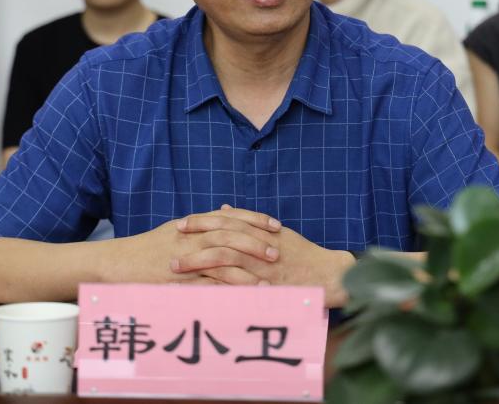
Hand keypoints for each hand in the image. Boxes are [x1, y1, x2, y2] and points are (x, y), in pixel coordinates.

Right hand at [113, 206, 281, 284]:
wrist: (116, 264)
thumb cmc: (145, 250)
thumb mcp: (173, 232)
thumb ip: (198, 227)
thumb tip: (222, 218)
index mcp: (192, 225)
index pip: (230, 217)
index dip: (254, 220)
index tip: (275, 225)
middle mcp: (190, 239)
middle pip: (230, 235)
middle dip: (256, 242)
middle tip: (277, 250)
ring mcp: (185, 260)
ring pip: (223, 260)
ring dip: (248, 268)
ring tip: (269, 277)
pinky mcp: (179, 281)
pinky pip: (208, 285)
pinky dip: (229, 290)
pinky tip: (245, 297)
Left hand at [173, 205, 354, 306]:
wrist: (327, 274)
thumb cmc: (301, 254)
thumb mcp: (276, 232)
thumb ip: (249, 221)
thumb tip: (223, 208)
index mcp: (260, 230)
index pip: (226, 221)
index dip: (202, 221)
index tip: (182, 223)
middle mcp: (259, 245)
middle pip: (220, 237)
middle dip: (194, 240)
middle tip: (171, 243)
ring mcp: (261, 266)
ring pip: (224, 261)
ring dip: (197, 263)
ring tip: (175, 268)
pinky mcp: (264, 286)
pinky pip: (235, 286)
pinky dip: (214, 287)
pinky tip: (195, 290)